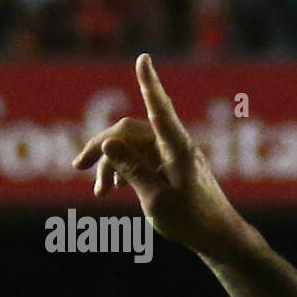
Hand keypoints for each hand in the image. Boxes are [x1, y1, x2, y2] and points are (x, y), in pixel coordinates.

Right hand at [72, 54, 246, 253]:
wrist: (218, 238)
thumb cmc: (193, 221)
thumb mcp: (157, 200)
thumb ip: (132, 170)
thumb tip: (108, 142)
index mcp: (178, 149)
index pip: (159, 110)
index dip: (149, 84)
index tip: (144, 59)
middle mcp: (176, 146)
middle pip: (129, 131)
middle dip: (102, 146)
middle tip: (77, 166)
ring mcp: (173, 155)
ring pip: (131, 147)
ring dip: (111, 166)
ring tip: (100, 193)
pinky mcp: (171, 166)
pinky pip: (141, 158)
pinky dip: (124, 171)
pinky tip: (112, 189)